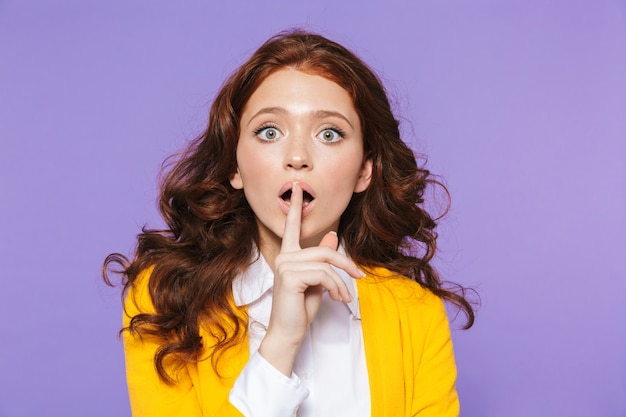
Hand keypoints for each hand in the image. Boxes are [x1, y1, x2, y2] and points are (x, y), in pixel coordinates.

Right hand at [257, 182, 363, 375]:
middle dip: (346, 264)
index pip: (292, 227)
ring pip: (326, 264)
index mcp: (289, 255)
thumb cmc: (301, 308)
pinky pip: (324, 275)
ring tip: (344, 296)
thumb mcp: (318, 281)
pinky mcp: (290, 276)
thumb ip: (322, 260)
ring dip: (341, 282)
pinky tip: (336, 299)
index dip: (296, 206)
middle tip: (360, 277)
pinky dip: (336, 287)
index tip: (297, 188)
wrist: (289, 332)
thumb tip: (331, 236)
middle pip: (324, 251)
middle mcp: (285, 256)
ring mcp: (285, 265)